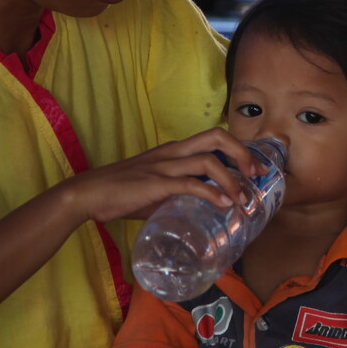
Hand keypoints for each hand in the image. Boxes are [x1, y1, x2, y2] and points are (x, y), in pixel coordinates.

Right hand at [63, 128, 260, 224]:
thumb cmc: (122, 192)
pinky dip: (212, 194)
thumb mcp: (157, 188)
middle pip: (217, 137)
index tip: (256, 168)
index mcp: (174, 150)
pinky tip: (224, 205)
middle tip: (257, 176)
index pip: (213, 137)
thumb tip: (202, 209)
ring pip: (209, 160)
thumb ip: (179, 193)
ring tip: (244, 199)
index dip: (240, 149)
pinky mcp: (156, 183)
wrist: (89, 194)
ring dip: (233, 179)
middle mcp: (173, 152)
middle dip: (243, 154)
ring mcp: (164, 166)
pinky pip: (190, 184)